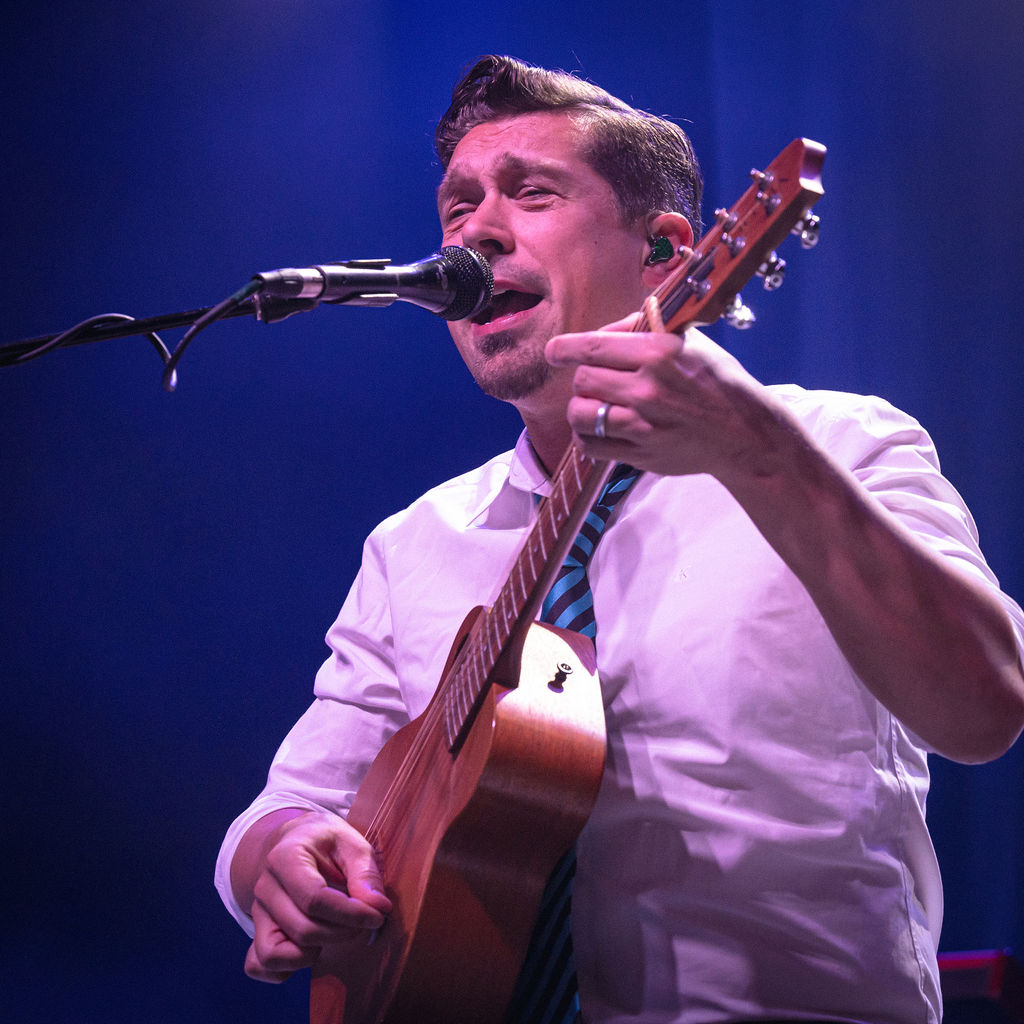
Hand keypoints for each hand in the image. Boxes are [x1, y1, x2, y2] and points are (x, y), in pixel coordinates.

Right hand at [243, 811, 391, 982]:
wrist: (297, 839)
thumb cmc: (328, 842)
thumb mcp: (353, 843)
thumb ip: (366, 873)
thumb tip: (378, 907)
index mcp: (286, 857)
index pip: (314, 898)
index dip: (350, 914)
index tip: (377, 915)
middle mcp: (265, 886)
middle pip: (301, 929)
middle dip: (342, 933)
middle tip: (365, 921)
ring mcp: (258, 912)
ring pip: (275, 954)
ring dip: (311, 954)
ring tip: (335, 932)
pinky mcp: (258, 931)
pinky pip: (259, 965)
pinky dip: (284, 969)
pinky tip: (311, 951)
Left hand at [546, 308, 794, 484]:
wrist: (744, 434)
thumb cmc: (717, 382)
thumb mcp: (690, 342)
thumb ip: (644, 331)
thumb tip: (603, 331)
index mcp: (659, 352)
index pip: (593, 346)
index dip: (564, 348)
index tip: (553, 352)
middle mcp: (648, 388)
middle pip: (583, 379)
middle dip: (582, 378)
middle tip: (593, 381)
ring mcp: (643, 425)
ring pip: (580, 413)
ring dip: (580, 407)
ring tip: (592, 405)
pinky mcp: (641, 454)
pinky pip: (591, 445)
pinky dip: (587, 436)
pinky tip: (598, 429)